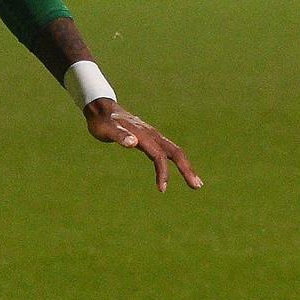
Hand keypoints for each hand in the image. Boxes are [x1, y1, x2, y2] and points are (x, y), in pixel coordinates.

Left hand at [85, 100, 202, 192]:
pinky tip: (175, 170)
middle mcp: (152, 135)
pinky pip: (166, 151)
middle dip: (186, 169)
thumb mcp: (107, 130)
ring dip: (185, 166)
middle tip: (197, 186)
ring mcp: (153, 136)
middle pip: (176, 152)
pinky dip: (174, 162)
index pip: (159, 156)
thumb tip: (133, 142)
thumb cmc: (102, 122)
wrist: (102, 110)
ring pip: (174, 151)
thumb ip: (119, 135)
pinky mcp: (150, 138)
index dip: (163, 172)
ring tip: (194, 182)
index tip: (162, 189)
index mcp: (144, 135)